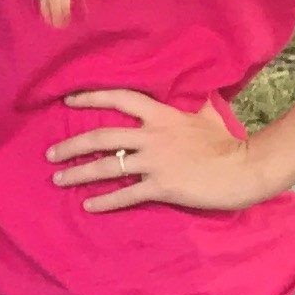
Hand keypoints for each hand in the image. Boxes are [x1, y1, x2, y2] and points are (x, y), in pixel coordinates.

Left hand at [47, 89, 279, 213]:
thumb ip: (186, 103)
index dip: (91, 97)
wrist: (243, 168)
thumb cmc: (226, 141)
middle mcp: (151, 136)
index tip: (68, 101)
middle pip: (101, 137)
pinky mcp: (160, 187)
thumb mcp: (204, 113)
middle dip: (71, 146)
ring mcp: (154, 163)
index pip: (119, 99)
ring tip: (58, 179)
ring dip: (78, 174)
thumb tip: (186, 89)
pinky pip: (125, 196)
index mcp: (160, 115)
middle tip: (50, 154)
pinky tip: (88, 206)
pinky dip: (104, 202)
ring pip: (106, 168)